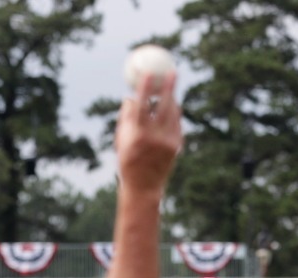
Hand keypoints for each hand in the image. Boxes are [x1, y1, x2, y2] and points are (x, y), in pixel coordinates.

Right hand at [114, 72, 182, 195]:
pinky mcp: (177, 145)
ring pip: (174, 112)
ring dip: (172, 99)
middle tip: (172, 71)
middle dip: (170, 86)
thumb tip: (131, 97)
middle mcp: (155, 137)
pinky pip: (177, 123)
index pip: (143, 104)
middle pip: (165, 105)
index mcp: (137, 134)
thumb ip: (126, 118)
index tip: (150, 72)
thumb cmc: (127, 160)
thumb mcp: (120, 139)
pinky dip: (173, 114)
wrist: (144, 186)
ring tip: (170, 89)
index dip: (147, 87)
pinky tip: (171, 109)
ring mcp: (168, 142)